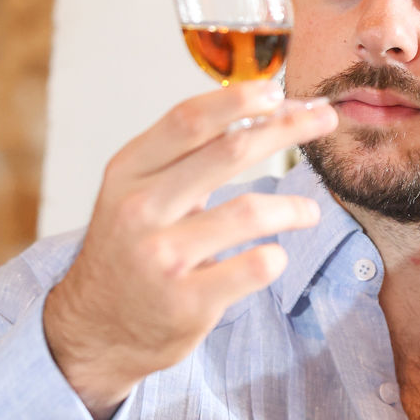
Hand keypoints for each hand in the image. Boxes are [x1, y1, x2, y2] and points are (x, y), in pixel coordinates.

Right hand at [44, 80, 336, 419]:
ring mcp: (164, 257)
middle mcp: (141, 209)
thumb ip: (183, 160)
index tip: (277, 89)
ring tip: (309, 212)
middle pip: (227, 152)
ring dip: (292, 207)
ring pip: (249, 213)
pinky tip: (275, 258)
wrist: (95, 329)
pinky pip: (254, 267)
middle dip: (286, 129)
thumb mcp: (135, 196)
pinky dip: (274, 258)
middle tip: (324, 120)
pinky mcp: (188, 302)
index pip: (187, 120)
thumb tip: (259, 115)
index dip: (237, 99)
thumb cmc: (128, 253)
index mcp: (128, 173)